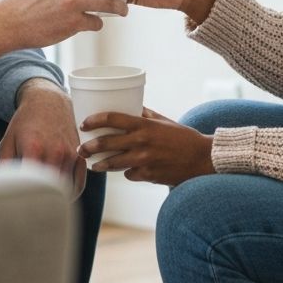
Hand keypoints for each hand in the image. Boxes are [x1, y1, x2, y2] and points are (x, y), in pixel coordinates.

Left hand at [0, 79, 86, 197]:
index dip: (24, 198)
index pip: (30, 184)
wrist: (48, 101)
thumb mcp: (9, 140)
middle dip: (40, 202)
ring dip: (56, 199)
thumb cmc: (25, 121)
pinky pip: (79, 182)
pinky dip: (71, 193)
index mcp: (34, 149)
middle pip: (50, 190)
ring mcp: (69, 154)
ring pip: (65, 189)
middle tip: (30, 211)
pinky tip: (61, 197)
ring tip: (44, 204)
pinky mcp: (79, 155)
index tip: (19, 207)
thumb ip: (3, 164)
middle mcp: (55, 153)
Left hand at [77, 106, 214, 186]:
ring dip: (100, 165)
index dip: (94, 120)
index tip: (84, 124)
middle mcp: (141, 142)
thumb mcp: (163, 121)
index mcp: (144, 125)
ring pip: (113, 163)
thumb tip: (132, 107)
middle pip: (106, 143)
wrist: (201, 159)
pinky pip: (129, 174)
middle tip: (81, 149)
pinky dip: (127, 172)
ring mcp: (144, 160)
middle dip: (89, 147)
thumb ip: (146, 115)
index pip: (112, 119)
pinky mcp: (148, 175)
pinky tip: (127, 170)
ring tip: (93, 165)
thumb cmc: (182, 137)